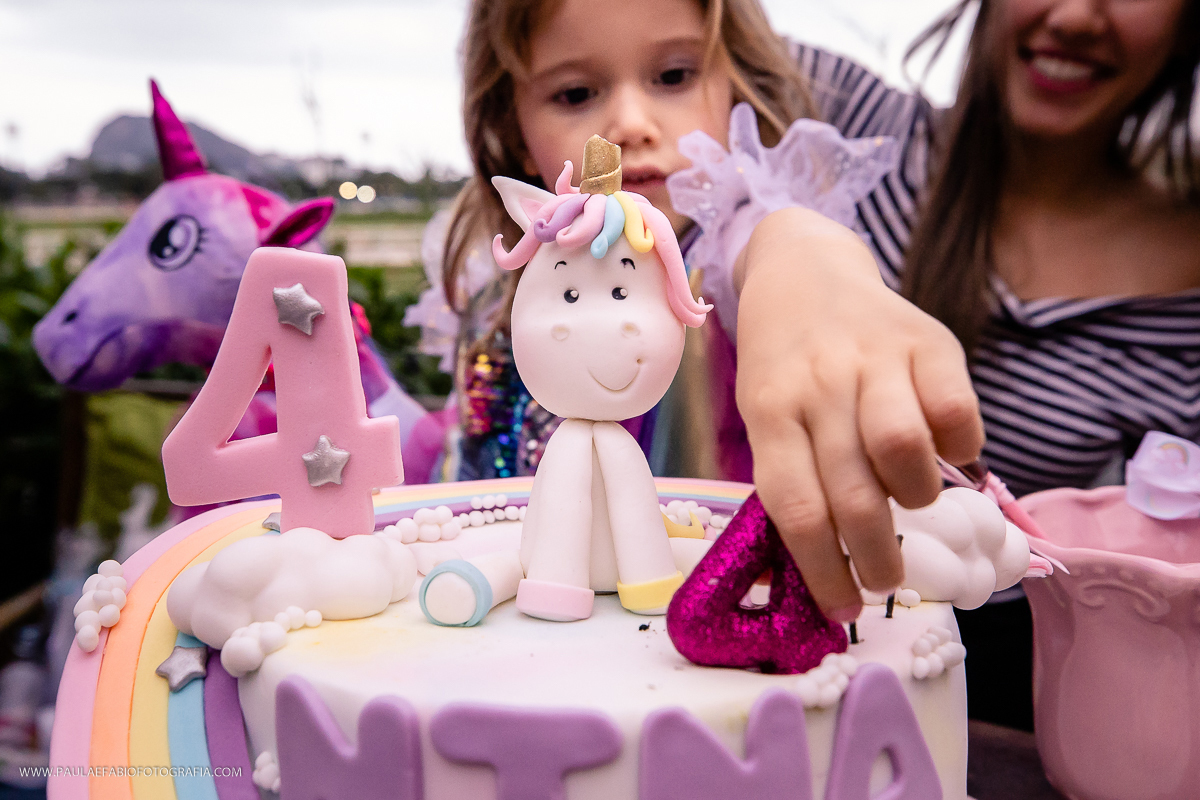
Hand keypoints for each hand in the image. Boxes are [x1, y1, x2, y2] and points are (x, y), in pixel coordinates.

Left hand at [734, 207, 983, 620]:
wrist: (804, 271)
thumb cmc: (786, 365)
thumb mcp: (766, 412)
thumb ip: (794, 472)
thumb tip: (829, 566)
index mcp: (770, 411)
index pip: (796, 509)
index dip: (822, 571)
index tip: (843, 609)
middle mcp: (820, 384)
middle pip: (852, 493)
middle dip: (877, 557)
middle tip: (886, 579)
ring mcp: (873, 358)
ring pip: (903, 449)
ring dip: (915, 497)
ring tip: (912, 502)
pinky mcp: (927, 339)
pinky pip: (957, 410)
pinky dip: (959, 447)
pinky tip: (945, 452)